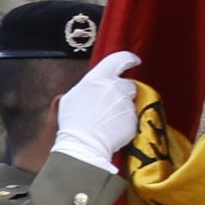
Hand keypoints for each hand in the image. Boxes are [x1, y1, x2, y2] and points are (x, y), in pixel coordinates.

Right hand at [49, 50, 142, 165]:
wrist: (83, 145)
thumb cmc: (73, 122)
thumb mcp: (71, 98)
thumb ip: (85, 87)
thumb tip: (89, 87)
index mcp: (99, 77)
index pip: (120, 59)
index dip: (129, 59)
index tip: (134, 61)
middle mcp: (116, 87)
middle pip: (128, 84)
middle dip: (122, 92)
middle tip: (110, 104)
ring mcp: (126, 104)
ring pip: (131, 102)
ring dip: (123, 108)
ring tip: (108, 120)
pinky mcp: (133, 119)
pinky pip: (132, 118)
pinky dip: (125, 122)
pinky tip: (112, 129)